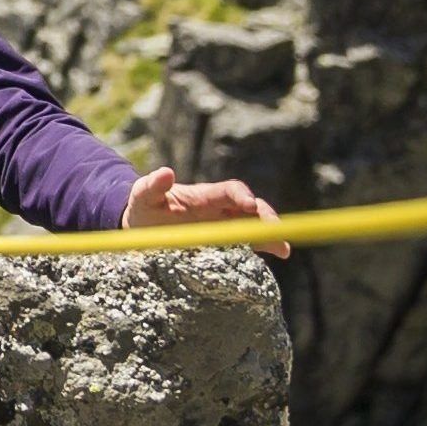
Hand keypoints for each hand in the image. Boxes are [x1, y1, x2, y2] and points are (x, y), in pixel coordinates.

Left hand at [126, 168, 288, 260]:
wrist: (142, 227)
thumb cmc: (144, 208)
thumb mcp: (142, 196)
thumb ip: (152, 186)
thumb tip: (166, 172)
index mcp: (205, 196)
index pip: (231, 191)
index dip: (242, 196)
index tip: (250, 205)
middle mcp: (220, 209)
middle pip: (251, 208)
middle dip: (265, 216)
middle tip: (276, 230)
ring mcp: (224, 227)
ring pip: (254, 227)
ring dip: (270, 234)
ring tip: (284, 247)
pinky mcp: (224, 244)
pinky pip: (248, 244)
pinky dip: (264, 247)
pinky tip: (279, 253)